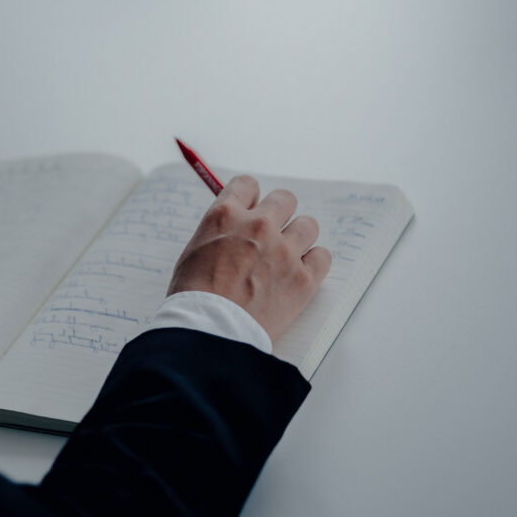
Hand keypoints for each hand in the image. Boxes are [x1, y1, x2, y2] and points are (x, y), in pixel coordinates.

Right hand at [167, 175, 331, 341]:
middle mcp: (258, 226)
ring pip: (308, 225)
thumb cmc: (193, 297)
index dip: (249, 198)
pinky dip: (313, 264)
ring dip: (298, 238)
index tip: (250, 210)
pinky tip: (298, 275)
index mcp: (225, 216)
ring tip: (285, 259)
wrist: (210, 332)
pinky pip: (323, 257)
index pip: (247, 185)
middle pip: (285, 199)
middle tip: (270, 235)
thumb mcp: (193, 252)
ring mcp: (284, 252)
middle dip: (278, 214)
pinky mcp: (303, 279)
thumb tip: (232, 228)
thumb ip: (218, 233)